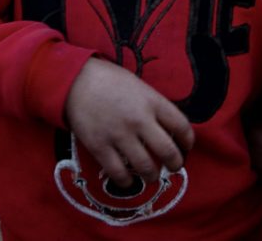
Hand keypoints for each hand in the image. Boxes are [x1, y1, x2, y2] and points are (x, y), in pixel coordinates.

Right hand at [64, 58, 193, 188]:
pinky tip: (129, 180)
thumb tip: (167, 127)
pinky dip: (127, 181)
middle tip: (174, 167)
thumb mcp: (138, 85)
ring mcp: (119, 135)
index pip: (182, 126)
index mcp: (152, 101)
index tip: (186, 146)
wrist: (74, 80)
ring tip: (151, 176)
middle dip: (176, 164)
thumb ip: (153, 105)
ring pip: (146, 167)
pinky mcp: (100, 147)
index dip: (188, 141)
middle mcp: (139, 120)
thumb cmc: (108, 80)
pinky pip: (119, 173)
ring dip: (153, 176)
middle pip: (168, 152)